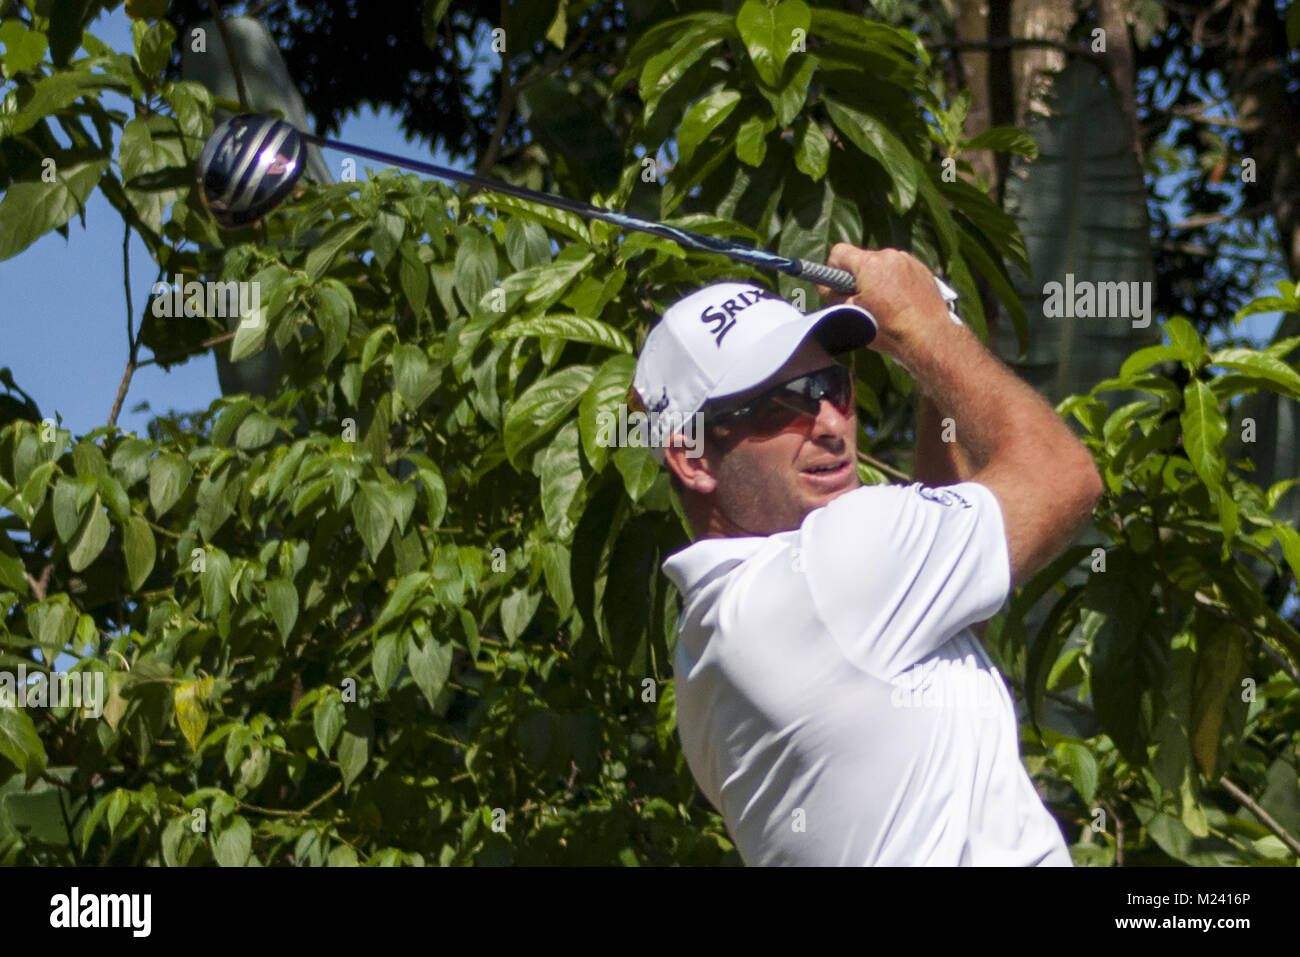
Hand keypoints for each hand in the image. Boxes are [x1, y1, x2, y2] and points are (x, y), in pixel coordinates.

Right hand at [816, 244, 954, 356]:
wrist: (928, 338)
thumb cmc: (889, 329)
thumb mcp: (851, 314)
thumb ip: (832, 295)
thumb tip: (823, 284)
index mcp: (870, 264)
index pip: (839, 252)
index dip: (833, 269)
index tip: (838, 286)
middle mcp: (890, 256)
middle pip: (862, 260)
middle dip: (858, 278)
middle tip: (862, 303)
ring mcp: (909, 261)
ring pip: (882, 266)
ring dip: (878, 281)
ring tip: (885, 307)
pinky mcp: (922, 270)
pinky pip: (900, 271)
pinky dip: (896, 283)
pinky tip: (900, 304)